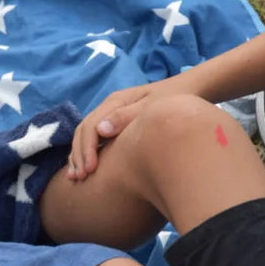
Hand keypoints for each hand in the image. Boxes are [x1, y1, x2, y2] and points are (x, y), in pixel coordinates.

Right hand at [67, 75, 193, 178]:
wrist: (188, 88)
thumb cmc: (174, 98)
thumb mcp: (153, 107)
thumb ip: (127, 117)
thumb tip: (101, 131)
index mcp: (115, 101)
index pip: (91, 126)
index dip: (87, 149)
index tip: (90, 170)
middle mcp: (108, 107)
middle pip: (83, 131)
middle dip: (79, 155)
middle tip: (80, 177)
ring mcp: (111, 114)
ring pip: (85, 134)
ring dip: (78, 155)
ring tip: (76, 177)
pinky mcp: (115, 122)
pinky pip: (94, 137)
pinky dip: (86, 152)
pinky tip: (85, 167)